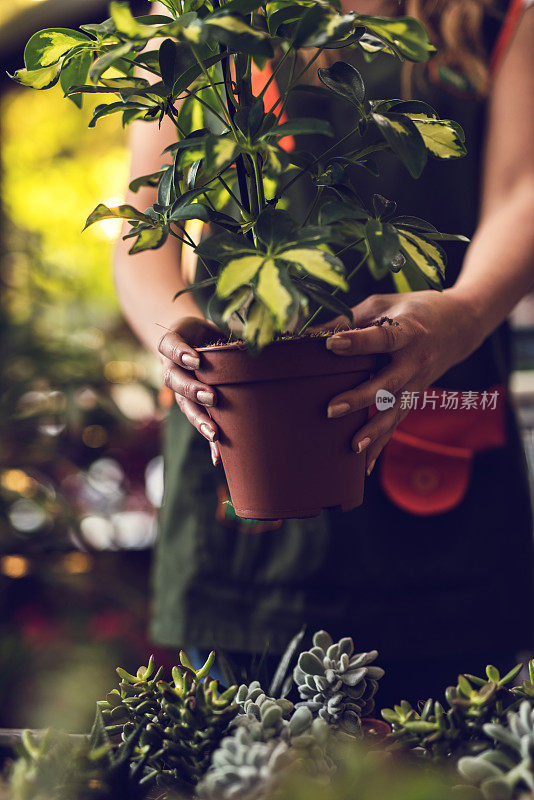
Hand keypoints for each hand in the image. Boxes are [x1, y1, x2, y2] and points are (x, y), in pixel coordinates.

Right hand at [158, 316, 221, 464]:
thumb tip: (264, 338)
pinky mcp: (189, 405)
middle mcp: (171, 369)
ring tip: (214, 433)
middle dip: (194, 391)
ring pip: (184, 405)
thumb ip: (227, 336)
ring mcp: (179, 389)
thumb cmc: (204, 333)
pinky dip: (208, 442)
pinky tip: (218, 456)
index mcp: (172, 345)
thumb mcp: (208, 328)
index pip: (171, 346)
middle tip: (211, 397)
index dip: (181, 354)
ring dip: (199, 419)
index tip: (196, 360)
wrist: (188, 341)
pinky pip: (198, 422)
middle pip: (176, 381)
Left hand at [324, 289, 479, 473]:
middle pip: (389, 383)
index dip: (358, 341)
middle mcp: (415, 361)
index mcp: (408, 330)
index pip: (383, 338)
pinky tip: (363, 466)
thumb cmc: (412, 310)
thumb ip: (349, 319)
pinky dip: (380, 445)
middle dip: (361, 398)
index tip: (331, 344)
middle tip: (331, 410)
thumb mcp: (383, 305)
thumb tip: (309, 333)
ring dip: (373, 431)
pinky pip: (396, 423)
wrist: (459, 325)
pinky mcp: (413, 398)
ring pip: (395, 411)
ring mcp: (417, 384)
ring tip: (351, 446)